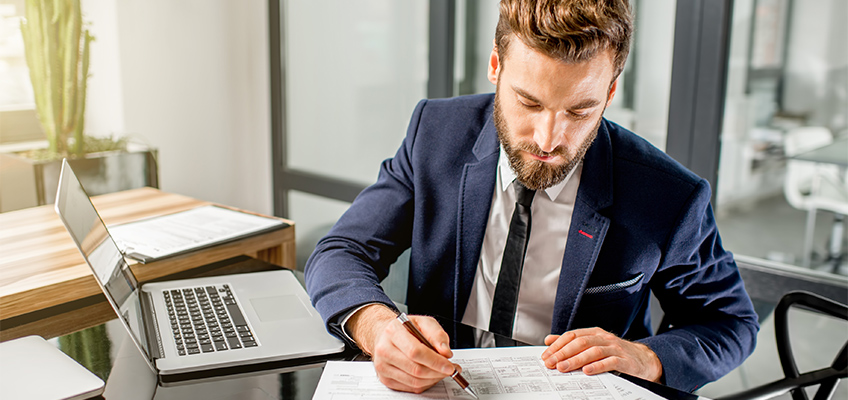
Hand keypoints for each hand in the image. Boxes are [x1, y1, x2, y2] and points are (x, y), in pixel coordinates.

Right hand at [347, 304, 457, 392]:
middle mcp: (384, 350)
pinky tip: (430, 375)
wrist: (386, 335)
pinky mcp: (385, 379)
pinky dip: (425, 383)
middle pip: (416, 369)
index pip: (415, 351)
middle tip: (450, 369)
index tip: (449, 366)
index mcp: (393, 332)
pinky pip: (410, 387)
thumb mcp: (424, 322)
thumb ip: (437, 335)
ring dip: (433, 379)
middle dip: (438, 372)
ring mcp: (383, 366)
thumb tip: (445, 352)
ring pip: (414, 381)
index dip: (435, 361)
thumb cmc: (406, 329)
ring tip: (441, 371)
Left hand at [541, 327, 662, 381]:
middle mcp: (604, 338)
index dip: (557, 345)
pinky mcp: (625, 360)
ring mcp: (615, 348)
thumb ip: (572, 342)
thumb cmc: (617, 353)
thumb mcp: (594, 344)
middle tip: (551, 363)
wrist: (645, 361)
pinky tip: (587, 371)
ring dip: (576, 360)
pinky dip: (597, 366)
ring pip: (592, 351)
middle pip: (580, 342)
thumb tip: (549, 340)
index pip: (572, 335)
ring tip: (563, 368)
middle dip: (563, 353)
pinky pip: (610, 362)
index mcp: (595, 333)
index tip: (546, 355)